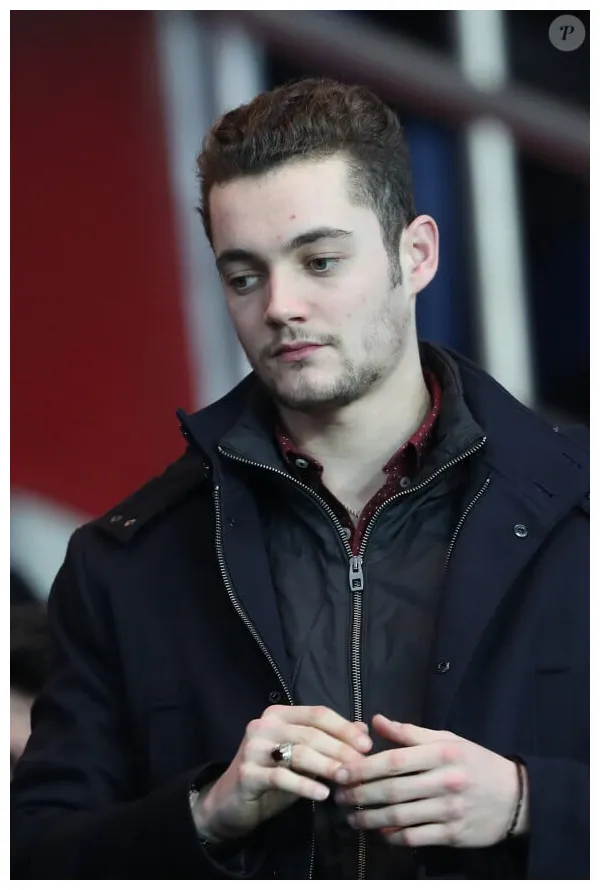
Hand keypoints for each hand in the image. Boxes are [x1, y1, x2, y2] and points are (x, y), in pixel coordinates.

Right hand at [196, 704, 371, 842]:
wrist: (230, 803)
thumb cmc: (271, 777)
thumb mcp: (302, 758)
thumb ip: (329, 742)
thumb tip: (363, 729)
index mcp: (279, 715)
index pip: (318, 714)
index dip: (344, 728)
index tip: (367, 745)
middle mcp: (264, 725)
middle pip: (311, 733)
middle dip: (340, 749)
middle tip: (362, 766)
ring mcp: (253, 748)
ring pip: (298, 752)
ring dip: (326, 765)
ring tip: (346, 779)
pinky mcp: (247, 773)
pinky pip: (281, 777)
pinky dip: (305, 785)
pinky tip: (323, 794)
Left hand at [334, 715, 526, 847]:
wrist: (516, 797)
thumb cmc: (475, 762)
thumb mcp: (447, 739)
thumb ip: (410, 733)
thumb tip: (376, 721)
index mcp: (442, 752)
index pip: (394, 760)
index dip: (363, 767)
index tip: (340, 772)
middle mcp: (446, 781)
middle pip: (393, 790)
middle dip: (360, 794)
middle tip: (338, 797)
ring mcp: (450, 810)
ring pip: (400, 817)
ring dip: (370, 818)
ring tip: (351, 817)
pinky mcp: (453, 835)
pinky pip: (415, 837)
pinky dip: (393, 837)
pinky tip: (379, 832)